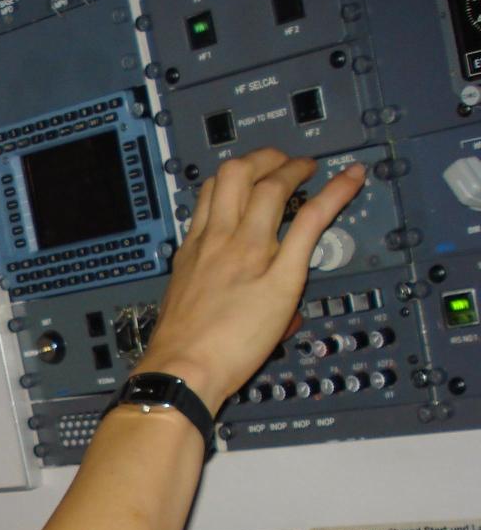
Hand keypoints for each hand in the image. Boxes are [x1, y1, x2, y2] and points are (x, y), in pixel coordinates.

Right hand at [136, 149, 365, 413]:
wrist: (181, 371)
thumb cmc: (179, 351)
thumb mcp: (185, 307)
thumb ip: (213, 291)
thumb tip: (239, 296)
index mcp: (193, 250)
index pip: (210, 193)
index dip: (233, 176)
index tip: (249, 175)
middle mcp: (219, 241)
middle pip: (237, 173)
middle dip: (263, 158)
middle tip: (281, 162)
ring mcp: (250, 253)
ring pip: (271, 186)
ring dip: (294, 168)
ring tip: (309, 169)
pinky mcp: (281, 273)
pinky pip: (312, 220)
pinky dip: (337, 194)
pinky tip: (351, 180)